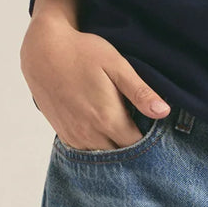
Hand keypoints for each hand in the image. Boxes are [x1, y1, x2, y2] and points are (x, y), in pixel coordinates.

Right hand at [20, 10, 169, 149]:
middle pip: (120, 155)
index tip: (156, 129)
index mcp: (108, 118)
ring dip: (115, 148)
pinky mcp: (63, 133)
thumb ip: (140, 92)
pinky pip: (85, 151)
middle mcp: (89, 133)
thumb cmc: (83, 53)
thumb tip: (164, 112)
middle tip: (143, 130)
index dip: (150, 142)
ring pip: (102, 156)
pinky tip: (104, 132)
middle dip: (133, 148)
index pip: (137, 146)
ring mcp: (74, 136)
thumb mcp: (116, 65)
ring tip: (125, 130)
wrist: (43, 50)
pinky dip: (97, 147)